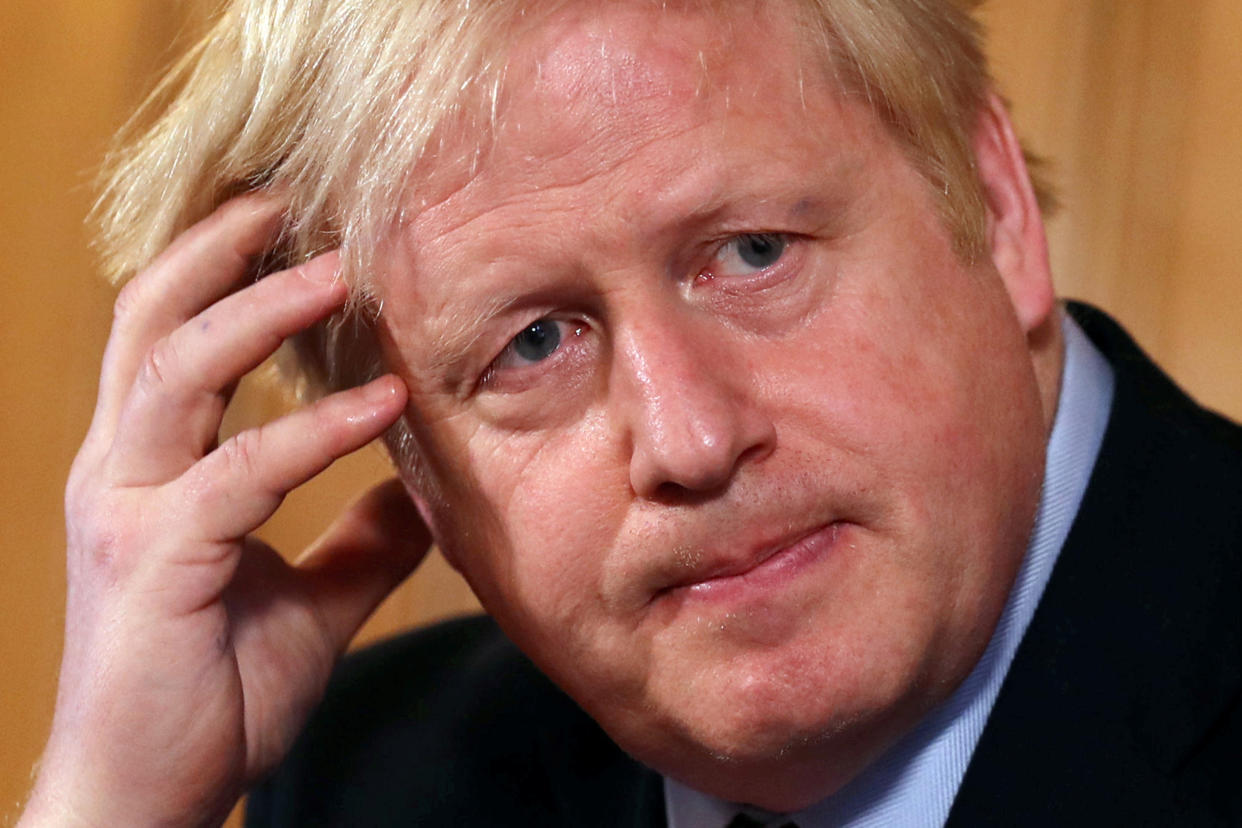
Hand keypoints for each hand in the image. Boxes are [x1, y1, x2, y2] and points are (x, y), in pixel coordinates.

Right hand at [22, 194, 429, 826]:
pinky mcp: (154, 559)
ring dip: (260, 309)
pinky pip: (240, 470)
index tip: (295, 229)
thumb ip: (358, 538)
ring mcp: (126, 511)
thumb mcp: (309, 601)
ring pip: (177, 369)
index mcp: (150, 472)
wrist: (153, 794)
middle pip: (151, 322)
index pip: (170, 340)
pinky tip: (385, 405)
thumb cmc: (215, 694)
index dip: (222, 274)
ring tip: (340, 268)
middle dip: (219, 251)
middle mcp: (121, 473)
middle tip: (297, 201)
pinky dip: (317, 430)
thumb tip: (418, 484)